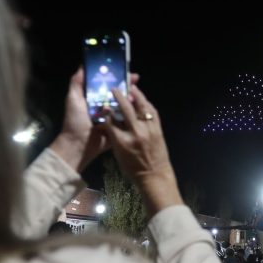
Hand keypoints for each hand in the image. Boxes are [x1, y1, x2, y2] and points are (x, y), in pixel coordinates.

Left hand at [49, 67, 139, 171]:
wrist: (78, 145)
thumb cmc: (75, 121)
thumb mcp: (73, 99)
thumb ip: (77, 83)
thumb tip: (83, 65)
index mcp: (95, 97)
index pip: (108, 83)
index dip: (116, 76)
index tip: (125, 70)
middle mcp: (105, 105)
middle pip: (119, 92)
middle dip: (128, 85)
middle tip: (136, 80)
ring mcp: (113, 116)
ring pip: (125, 104)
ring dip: (132, 98)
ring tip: (136, 94)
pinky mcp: (118, 127)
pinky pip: (127, 118)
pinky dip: (133, 113)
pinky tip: (138, 108)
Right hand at [102, 85, 182, 215]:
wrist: (154, 176)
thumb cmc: (133, 168)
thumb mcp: (118, 154)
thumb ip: (113, 136)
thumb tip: (109, 122)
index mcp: (122, 141)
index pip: (111, 120)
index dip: (106, 111)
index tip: (104, 104)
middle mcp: (135, 133)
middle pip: (125, 109)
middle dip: (119, 96)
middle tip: (114, 89)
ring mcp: (149, 130)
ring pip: (142, 106)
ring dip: (136, 95)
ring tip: (131, 87)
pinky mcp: (158, 129)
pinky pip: (152, 112)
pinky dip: (147, 104)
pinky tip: (143, 99)